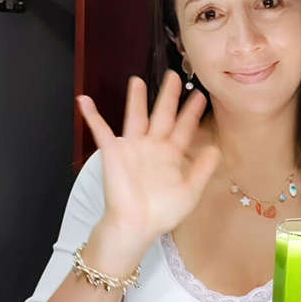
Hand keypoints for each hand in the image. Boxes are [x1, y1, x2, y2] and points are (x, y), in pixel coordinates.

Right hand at [76, 71, 221, 241]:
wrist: (136, 225)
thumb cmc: (162, 213)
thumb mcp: (190, 192)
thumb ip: (202, 169)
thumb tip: (216, 148)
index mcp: (171, 156)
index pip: (184, 128)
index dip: (192, 112)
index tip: (201, 95)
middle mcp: (152, 147)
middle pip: (162, 115)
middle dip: (168, 96)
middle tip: (175, 76)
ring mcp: (132, 148)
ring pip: (136, 116)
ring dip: (136, 99)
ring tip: (137, 80)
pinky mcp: (114, 152)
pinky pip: (101, 130)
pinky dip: (92, 115)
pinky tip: (85, 100)